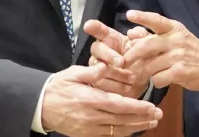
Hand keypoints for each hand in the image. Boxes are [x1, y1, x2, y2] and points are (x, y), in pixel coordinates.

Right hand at [39, 64, 162, 136]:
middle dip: (142, 119)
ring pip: (117, 131)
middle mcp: (91, 117)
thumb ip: (91, 72)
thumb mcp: (72, 73)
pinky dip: (122, 134)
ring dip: (136, 128)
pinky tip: (132, 129)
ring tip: (151, 123)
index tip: (152, 107)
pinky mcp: (85, 135)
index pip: (119, 105)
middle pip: (122, 121)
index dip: (138, 108)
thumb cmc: (58, 87)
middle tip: (158, 115)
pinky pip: (107, 136)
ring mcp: (88, 129)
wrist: (40, 106)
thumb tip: (106, 67)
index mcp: (90, 100)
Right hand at [84, 20, 150, 97]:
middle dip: (109, 55)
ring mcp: (96, 67)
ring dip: (117, 74)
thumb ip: (142, 36)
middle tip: (122, 62)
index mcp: (110, 38)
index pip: (99, 30)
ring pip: (99, 69)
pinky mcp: (97, 82)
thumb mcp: (144, 46)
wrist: (141, 81)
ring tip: (133, 78)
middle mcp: (100, 51)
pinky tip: (128, 87)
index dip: (94, 27)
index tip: (88, 25)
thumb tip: (134, 33)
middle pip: (97, 49)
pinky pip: (102, 85)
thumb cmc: (140, 58)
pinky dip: (117, 86)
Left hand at [121, 10, 198, 94]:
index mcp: (175, 29)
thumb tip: (131, 33)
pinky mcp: (180, 72)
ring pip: (150, 65)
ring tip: (144, 75)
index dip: (142, 17)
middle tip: (124, 61)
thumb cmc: (192, 52)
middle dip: (132, 54)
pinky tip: (162, 80)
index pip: (157, 20)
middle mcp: (176, 40)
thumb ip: (154, 36)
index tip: (129, 14)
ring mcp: (179, 56)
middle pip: (147, 45)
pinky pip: (158, 78)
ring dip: (144, 72)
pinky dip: (156, 81)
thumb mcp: (176, 39)